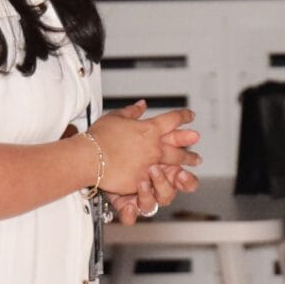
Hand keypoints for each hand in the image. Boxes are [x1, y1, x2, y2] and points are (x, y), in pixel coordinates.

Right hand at [87, 104, 201, 211]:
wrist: (89, 158)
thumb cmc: (98, 137)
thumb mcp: (116, 117)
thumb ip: (132, 111)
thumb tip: (142, 104)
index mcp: (149, 129)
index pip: (172, 119)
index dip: (183, 116)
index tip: (190, 116)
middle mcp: (154, 146)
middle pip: (179, 143)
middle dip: (189, 141)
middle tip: (196, 140)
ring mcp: (150, 163)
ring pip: (175, 161)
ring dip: (187, 159)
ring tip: (194, 160)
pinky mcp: (143, 179)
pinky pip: (159, 178)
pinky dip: (168, 177)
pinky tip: (174, 177)